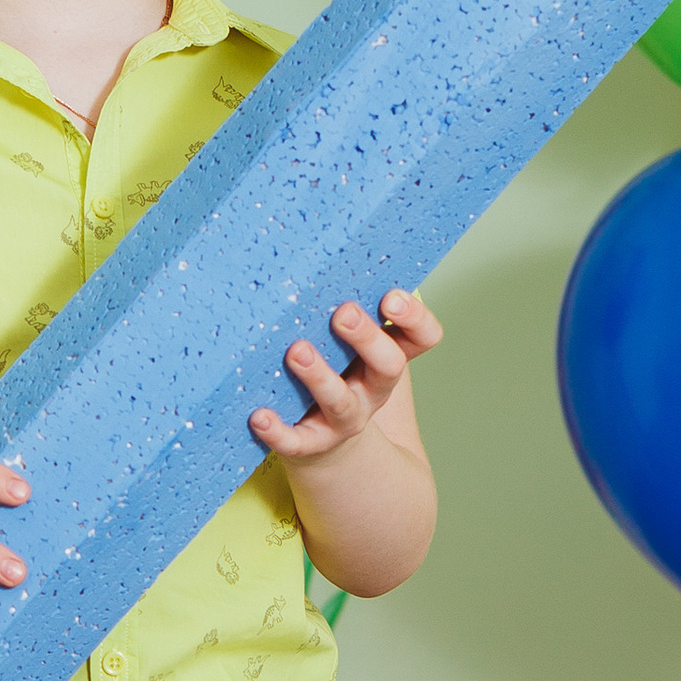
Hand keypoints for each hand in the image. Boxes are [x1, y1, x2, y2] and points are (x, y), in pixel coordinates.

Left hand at [250, 291, 442, 463]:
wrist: (328, 447)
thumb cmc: (336, 373)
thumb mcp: (351, 342)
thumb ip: (346, 302)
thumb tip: (311, 233)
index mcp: (387, 357)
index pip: (423, 337)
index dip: (414, 318)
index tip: (390, 298)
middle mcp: (372, 388)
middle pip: (387, 365)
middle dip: (367, 338)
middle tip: (343, 312)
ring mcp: (343, 419)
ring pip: (341, 402)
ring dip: (320, 376)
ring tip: (296, 351)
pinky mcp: (311, 443)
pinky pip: (296, 440)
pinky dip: (278, 430)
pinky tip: (258, 416)